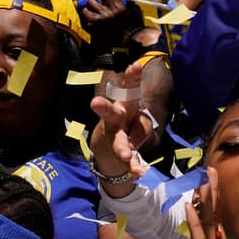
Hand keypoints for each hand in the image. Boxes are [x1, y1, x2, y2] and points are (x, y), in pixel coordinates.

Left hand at [81, 0, 129, 47]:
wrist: (120, 43)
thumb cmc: (120, 28)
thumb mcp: (122, 14)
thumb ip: (114, 3)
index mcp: (120, 7)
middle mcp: (113, 10)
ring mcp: (103, 16)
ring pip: (90, 2)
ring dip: (88, 5)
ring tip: (91, 10)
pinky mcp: (95, 22)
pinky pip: (86, 12)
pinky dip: (86, 14)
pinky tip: (89, 17)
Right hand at [89, 61, 147, 180]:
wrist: (108, 150)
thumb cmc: (127, 124)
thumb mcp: (136, 117)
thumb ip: (141, 119)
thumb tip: (143, 114)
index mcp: (127, 106)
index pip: (130, 90)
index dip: (133, 78)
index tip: (135, 65)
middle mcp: (119, 118)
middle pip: (114, 110)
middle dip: (105, 107)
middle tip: (96, 103)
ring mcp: (116, 136)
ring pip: (119, 140)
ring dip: (122, 147)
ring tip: (125, 156)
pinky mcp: (117, 152)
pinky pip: (128, 161)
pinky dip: (134, 167)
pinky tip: (139, 173)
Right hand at [164, 168, 238, 238]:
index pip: (229, 225)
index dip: (230, 206)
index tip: (234, 187)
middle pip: (217, 216)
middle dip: (217, 193)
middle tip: (214, 169)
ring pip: (207, 221)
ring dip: (206, 200)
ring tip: (206, 179)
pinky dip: (195, 222)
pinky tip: (192, 206)